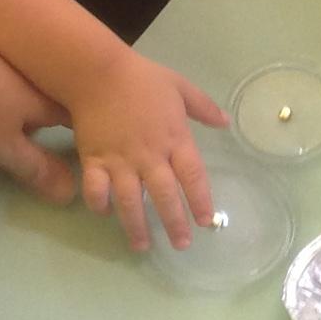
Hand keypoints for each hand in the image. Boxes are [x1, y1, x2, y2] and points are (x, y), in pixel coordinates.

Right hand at [67, 52, 228, 251]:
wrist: (98, 72)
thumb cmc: (142, 79)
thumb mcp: (181, 87)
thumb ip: (204, 107)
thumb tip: (226, 123)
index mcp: (175, 138)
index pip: (193, 177)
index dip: (201, 202)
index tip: (206, 222)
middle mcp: (150, 155)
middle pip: (165, 197)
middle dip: (174, 224)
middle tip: (181, 245)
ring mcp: (120, 160)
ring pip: (130, 201)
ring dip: (137, 226)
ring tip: (142, 246)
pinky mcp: (94, 160)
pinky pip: (96, 190)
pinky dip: (100, 205)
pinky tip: (105, 214)